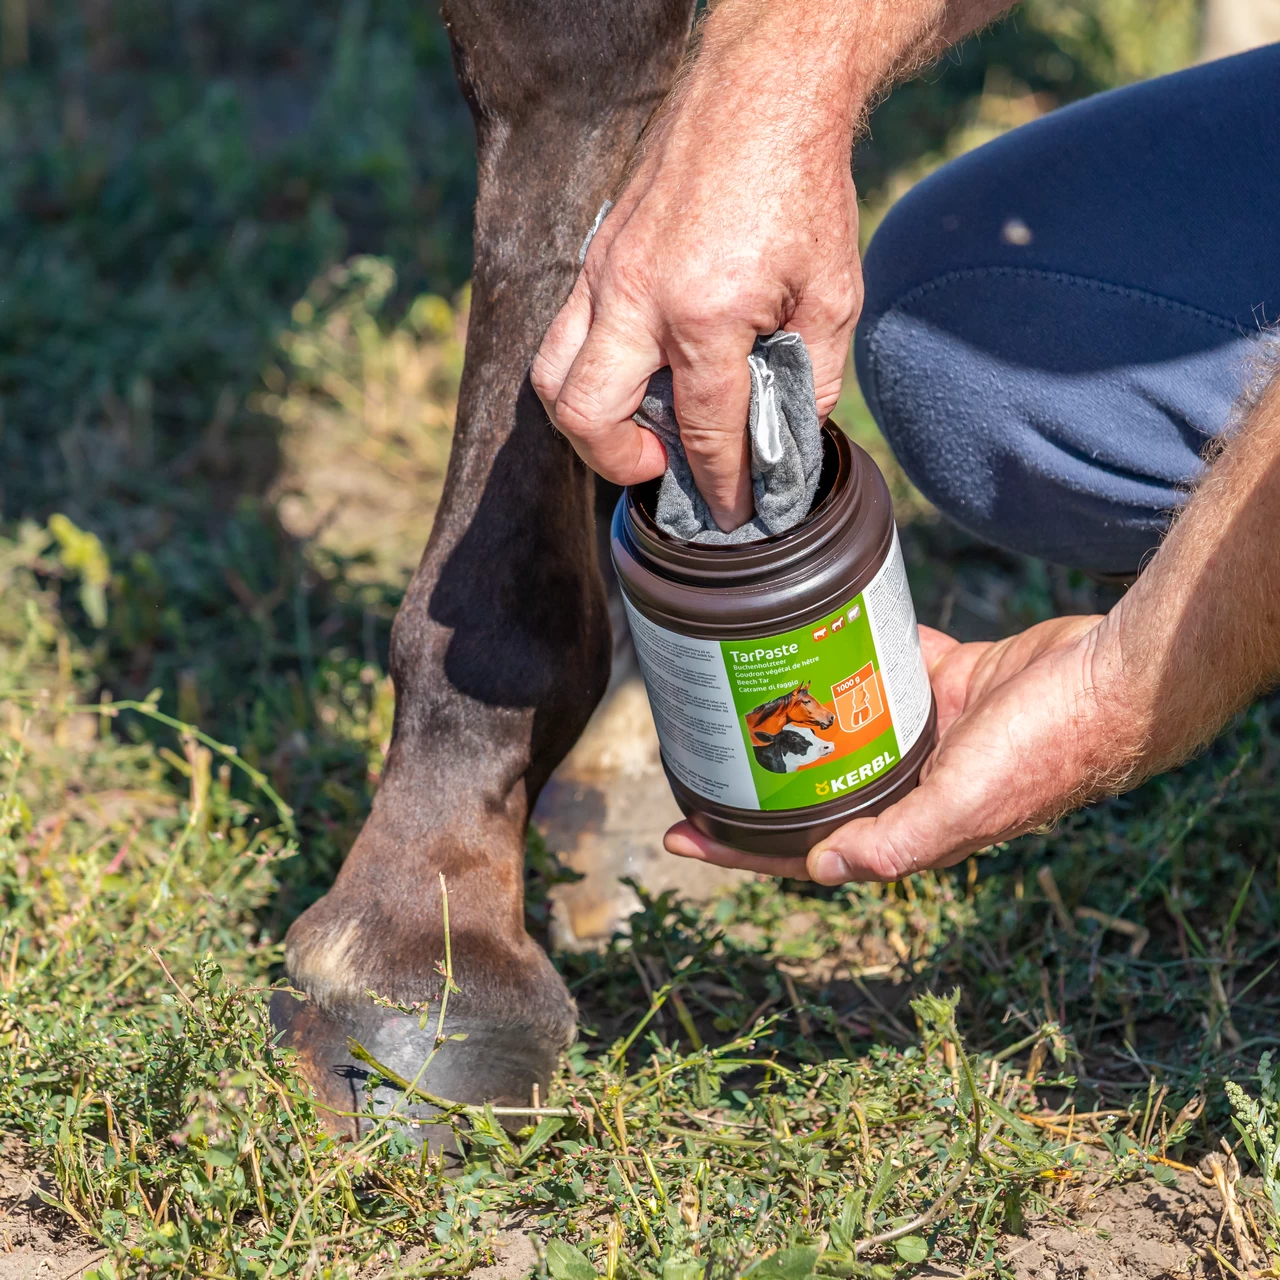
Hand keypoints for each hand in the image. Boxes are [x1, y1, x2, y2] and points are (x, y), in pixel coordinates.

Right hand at [530, 11, 862, 529]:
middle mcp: (636, 300)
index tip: (731, 510)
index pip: (702, 431)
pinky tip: (637, 370)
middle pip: (586, 415)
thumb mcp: (833, 293)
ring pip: (551, 377)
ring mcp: (603, 275)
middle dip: (619, 463)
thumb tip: (791, 434)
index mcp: (704, 314)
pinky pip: (564, 334)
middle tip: (661, 466)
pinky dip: (588, 371)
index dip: (720, 484)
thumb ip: (812, 375)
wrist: (761, 92)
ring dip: (586, 422)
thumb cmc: (801, 187)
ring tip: (638, 427)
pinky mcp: (594, 256)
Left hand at [665, 615, 1140, 881]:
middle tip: (688, 757)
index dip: (742, 849)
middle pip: (811, 790)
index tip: (680, 833)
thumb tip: (821, 868)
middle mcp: (909, 785)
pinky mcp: (943, 681)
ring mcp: (925, 733)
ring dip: (793, 716)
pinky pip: (880, 668)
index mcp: (908, 827)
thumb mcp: (967, 804)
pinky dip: (847, 654)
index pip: (806, 849)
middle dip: (750, 782)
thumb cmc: (1049, 750)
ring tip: (732, 693)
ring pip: (840, 727)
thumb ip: (900, 840)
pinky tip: (805, 634)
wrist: (1113, 679)